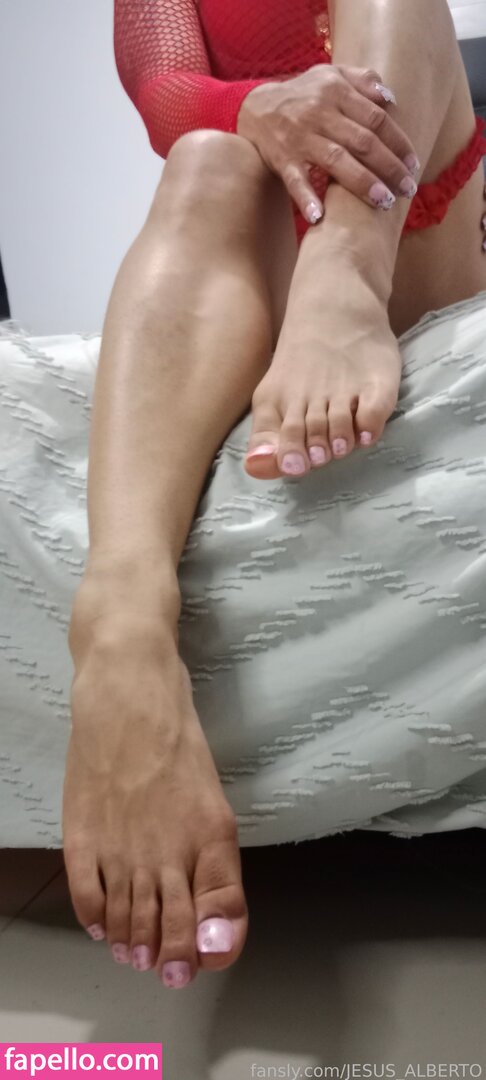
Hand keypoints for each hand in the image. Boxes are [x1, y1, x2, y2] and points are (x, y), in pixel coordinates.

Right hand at [236, 64, 419, 223]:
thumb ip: (362, 80)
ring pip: (337, 161)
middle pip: (362, 142)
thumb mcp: (331, 75)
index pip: (376, 119)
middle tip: (407, 190)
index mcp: (336, 92)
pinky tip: (318, 216)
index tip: (413, 165)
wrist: (253, 108)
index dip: (398, 143)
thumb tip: (391, 98)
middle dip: (389, 167)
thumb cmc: (302, 95)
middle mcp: (319, 113)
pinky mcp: (281, 159)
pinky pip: (295, 180)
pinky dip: (306, 198)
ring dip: (362, 183)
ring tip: (383, 202)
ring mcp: (300, 138)